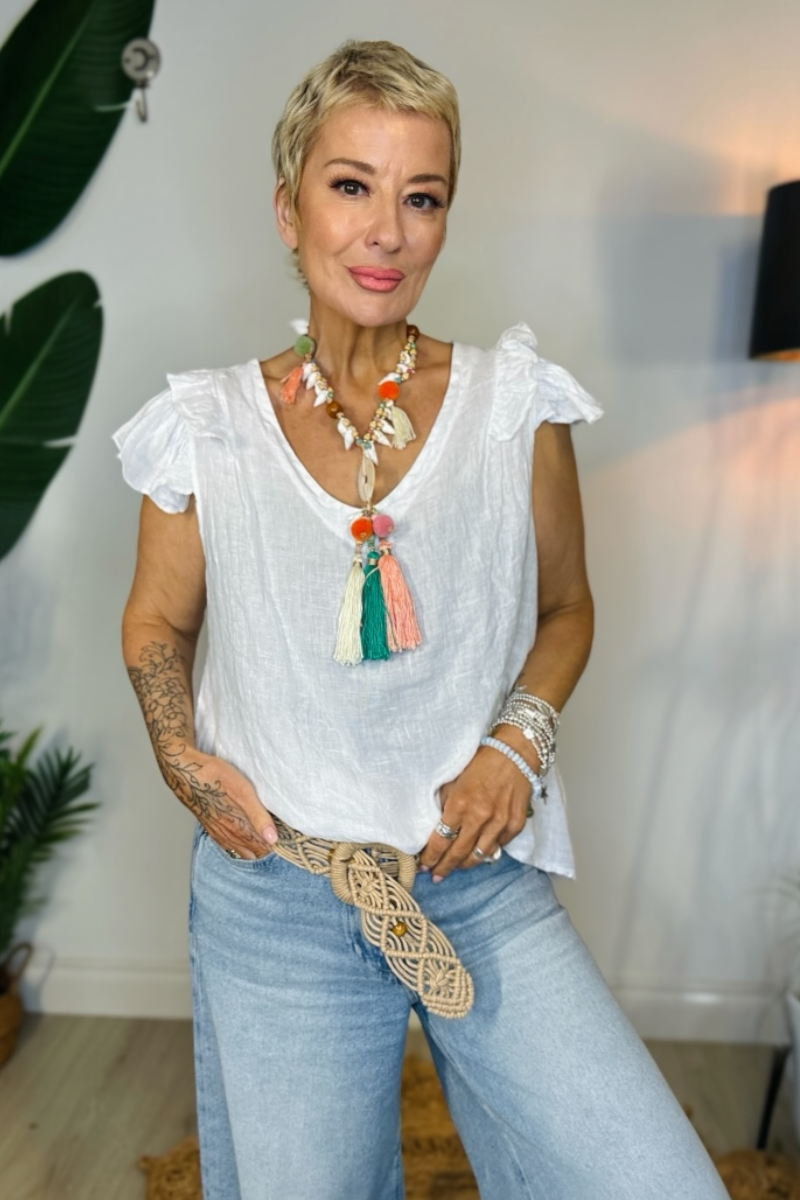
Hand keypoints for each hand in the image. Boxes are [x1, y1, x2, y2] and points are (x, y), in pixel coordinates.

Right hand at [158, 745, 276, 859]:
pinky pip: (226, 843)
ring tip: (264, 842)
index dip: (275, 846)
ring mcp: (216, 831)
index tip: (288, 841)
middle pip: (251, 851)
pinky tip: (240, 841)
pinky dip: (237, 846)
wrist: (184, 770)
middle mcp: (226, 834)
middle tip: (279, 841)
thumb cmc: (215, 777)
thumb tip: (273, 839)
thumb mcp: (243, 792)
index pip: (261, 848)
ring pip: (238, 849)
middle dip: (265, 849)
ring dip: (251, 848)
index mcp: (237, 828)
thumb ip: (258, 816)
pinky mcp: (209, 825)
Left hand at [419, 738, 534, 880]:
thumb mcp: (454, 780)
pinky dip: (487, 851)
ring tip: (456, 867)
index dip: (430, 856)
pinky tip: (478, 852)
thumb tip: (434, 826)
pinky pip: (498, 846)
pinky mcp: (515, 825)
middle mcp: (480, 817)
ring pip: (479, 856)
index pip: (441, 840)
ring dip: (465, 864)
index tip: (423, 865)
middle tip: (436, 876)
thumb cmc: (481, 763)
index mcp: (460, 804)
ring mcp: (500, 823)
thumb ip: (445, 804)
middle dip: (445, 867)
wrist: (515, 754)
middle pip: (458, 853)